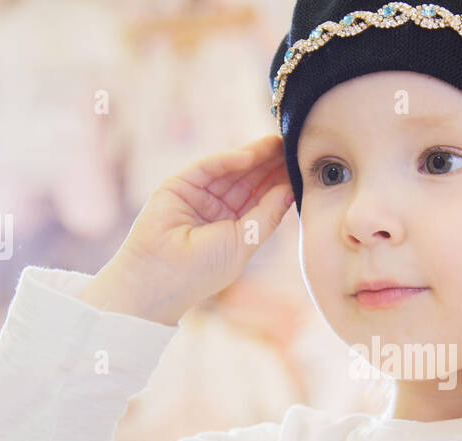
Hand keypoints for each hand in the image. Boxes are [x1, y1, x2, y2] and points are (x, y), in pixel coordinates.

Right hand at [82, 133, 293, 324]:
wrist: (161, 276)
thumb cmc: (203, 269)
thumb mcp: (245, 242)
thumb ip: (268, 215)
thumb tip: (290, 190)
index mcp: (234, 228)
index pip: (261, 199)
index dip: (279, 182)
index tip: (300, 167)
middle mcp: (217, 210)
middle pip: (249, 181)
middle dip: (270, 164)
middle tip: (292, 146)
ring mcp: (199, 196)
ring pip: (231, 171)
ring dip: (254, 156)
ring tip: (276, 143)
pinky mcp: (180, 184)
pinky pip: (208, 167)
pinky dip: (228, 160)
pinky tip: (250, 154)